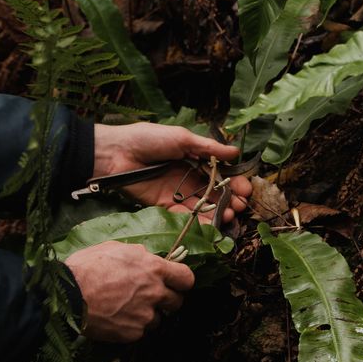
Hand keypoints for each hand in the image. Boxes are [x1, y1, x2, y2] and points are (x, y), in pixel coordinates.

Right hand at [64, 241, 195, 341]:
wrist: (67, 296)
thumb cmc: (85, 268)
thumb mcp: (114, 248)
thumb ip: (137, 254)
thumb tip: (146, 257)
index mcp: (153, 268)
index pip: (186, 278)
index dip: (181, 282)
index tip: (175, 284)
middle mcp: (154, 293)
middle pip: (177, 302)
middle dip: (167, 301)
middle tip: (150, 298)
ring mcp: (145, 315)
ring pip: (158, 319)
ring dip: (148, 315)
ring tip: (126, 309)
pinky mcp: (134, 333)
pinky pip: (140, 332)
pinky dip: (132, 327)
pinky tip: (116, 319)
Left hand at [92, 123, 251, 222]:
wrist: (116, 153)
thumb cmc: (148, 139)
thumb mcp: (182, 138)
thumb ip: (208, 148)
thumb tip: (235, 151)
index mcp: (194, 159)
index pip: (220, 174)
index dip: (234, 182)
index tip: (246, 190)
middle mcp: (187, 178)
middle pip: (214, 193)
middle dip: (230, 200)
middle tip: (241, 206)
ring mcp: (176, 193)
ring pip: (202, 207)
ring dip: (218, 212)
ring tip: (231, 215)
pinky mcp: (163, 206)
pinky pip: (184, 216)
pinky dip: (199, 221)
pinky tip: (213, 223)